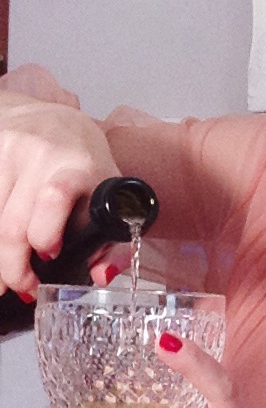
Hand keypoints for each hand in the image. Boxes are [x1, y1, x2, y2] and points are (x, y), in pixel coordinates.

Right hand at [0, 65, 119, 293]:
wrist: (53, 119)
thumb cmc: (86, 166)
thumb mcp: (110, 197)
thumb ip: (113, 241)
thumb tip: (100, 276)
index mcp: (81, 166)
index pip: (56, 196)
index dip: (46, 232)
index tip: (50, 256)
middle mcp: (42, 154)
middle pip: (14, 222)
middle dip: (14, 265)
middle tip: (24, 287)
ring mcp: (9, 151)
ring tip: (5, 279)